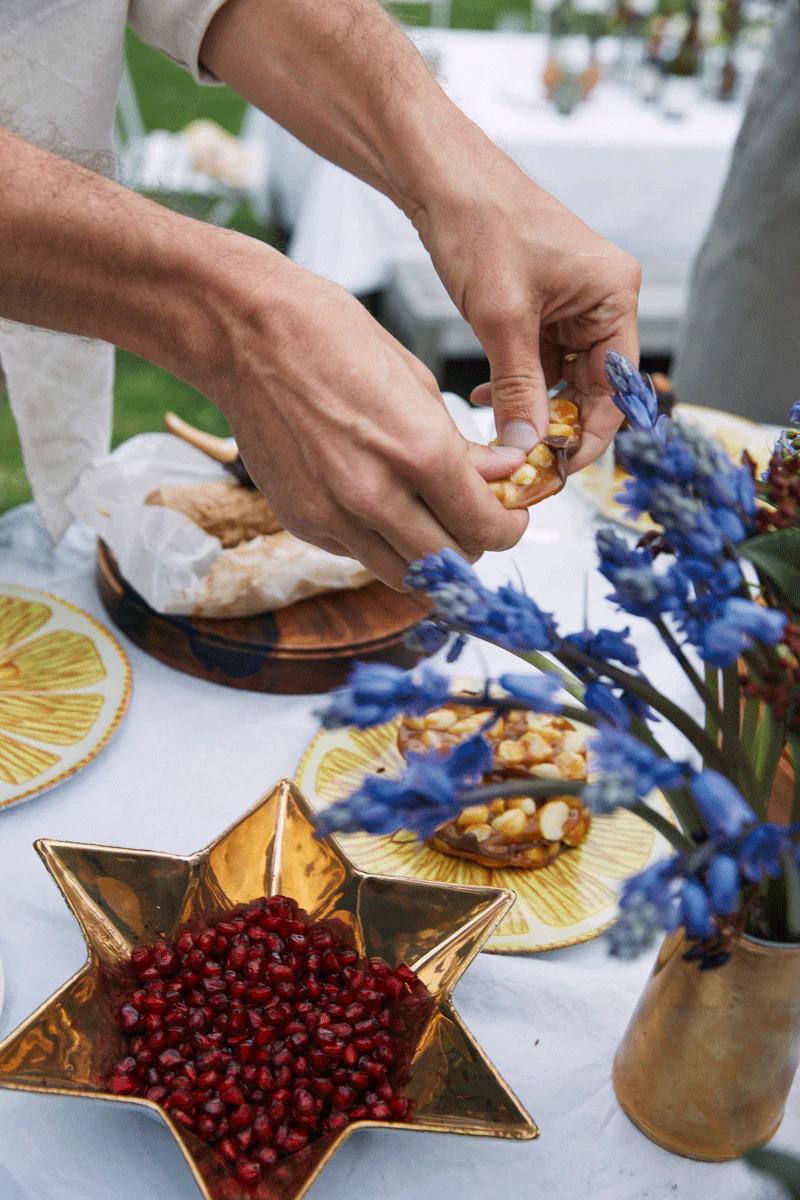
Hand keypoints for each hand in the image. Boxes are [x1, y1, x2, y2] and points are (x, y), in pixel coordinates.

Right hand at [201, 241, 528, 587]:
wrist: (249, 335)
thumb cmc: (335, 340)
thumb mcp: (418, 383)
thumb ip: (462, 446)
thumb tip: (502, 476)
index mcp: (419, 453)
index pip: (484, 527)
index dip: (507, 528)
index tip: (508, 518)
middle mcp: (375, 496)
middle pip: (449, 563)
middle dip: (472, 546)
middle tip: (474, 522)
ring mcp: (333, 515)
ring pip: (402, 574)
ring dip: (426, 557)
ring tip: (431, 522)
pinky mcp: (301, 521)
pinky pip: (357, 554)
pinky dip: (379, 541)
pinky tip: (379, 504)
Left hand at [413, 138, 640, 471]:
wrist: (442, 178)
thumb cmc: (482, 225)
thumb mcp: (501, 319)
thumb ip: (519, 388)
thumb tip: (525, 448)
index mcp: (614, 296)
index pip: (618, 387)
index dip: (591, 434)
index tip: (559, 468)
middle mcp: (603, 300)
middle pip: (593, 387)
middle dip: (558, 426)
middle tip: (525, 463)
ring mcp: (573, 304)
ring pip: (563, 379)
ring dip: (532, 408)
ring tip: (501, 436)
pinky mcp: (542, 306)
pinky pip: (539, 361)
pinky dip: (516, 385)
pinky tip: (488, 400)